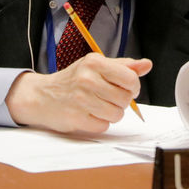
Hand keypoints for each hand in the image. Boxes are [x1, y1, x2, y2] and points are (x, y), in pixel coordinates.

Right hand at [5, 53, 151, 132]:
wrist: (42, 96)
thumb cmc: (73, 80)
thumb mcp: (96, 66)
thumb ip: (123, 66)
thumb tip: (146, 65)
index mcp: (95, 62)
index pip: (130, 78)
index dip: (133, 87)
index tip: (126, 88)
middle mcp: (87, 79)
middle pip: (125, 98)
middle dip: (121, 101)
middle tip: (108, 97)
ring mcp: (81, 99)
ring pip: (117, 114)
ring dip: (111, 113)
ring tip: (98, 106)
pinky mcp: (77, 118)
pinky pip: (104, 126)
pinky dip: (99, 123)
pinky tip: (89, 114)